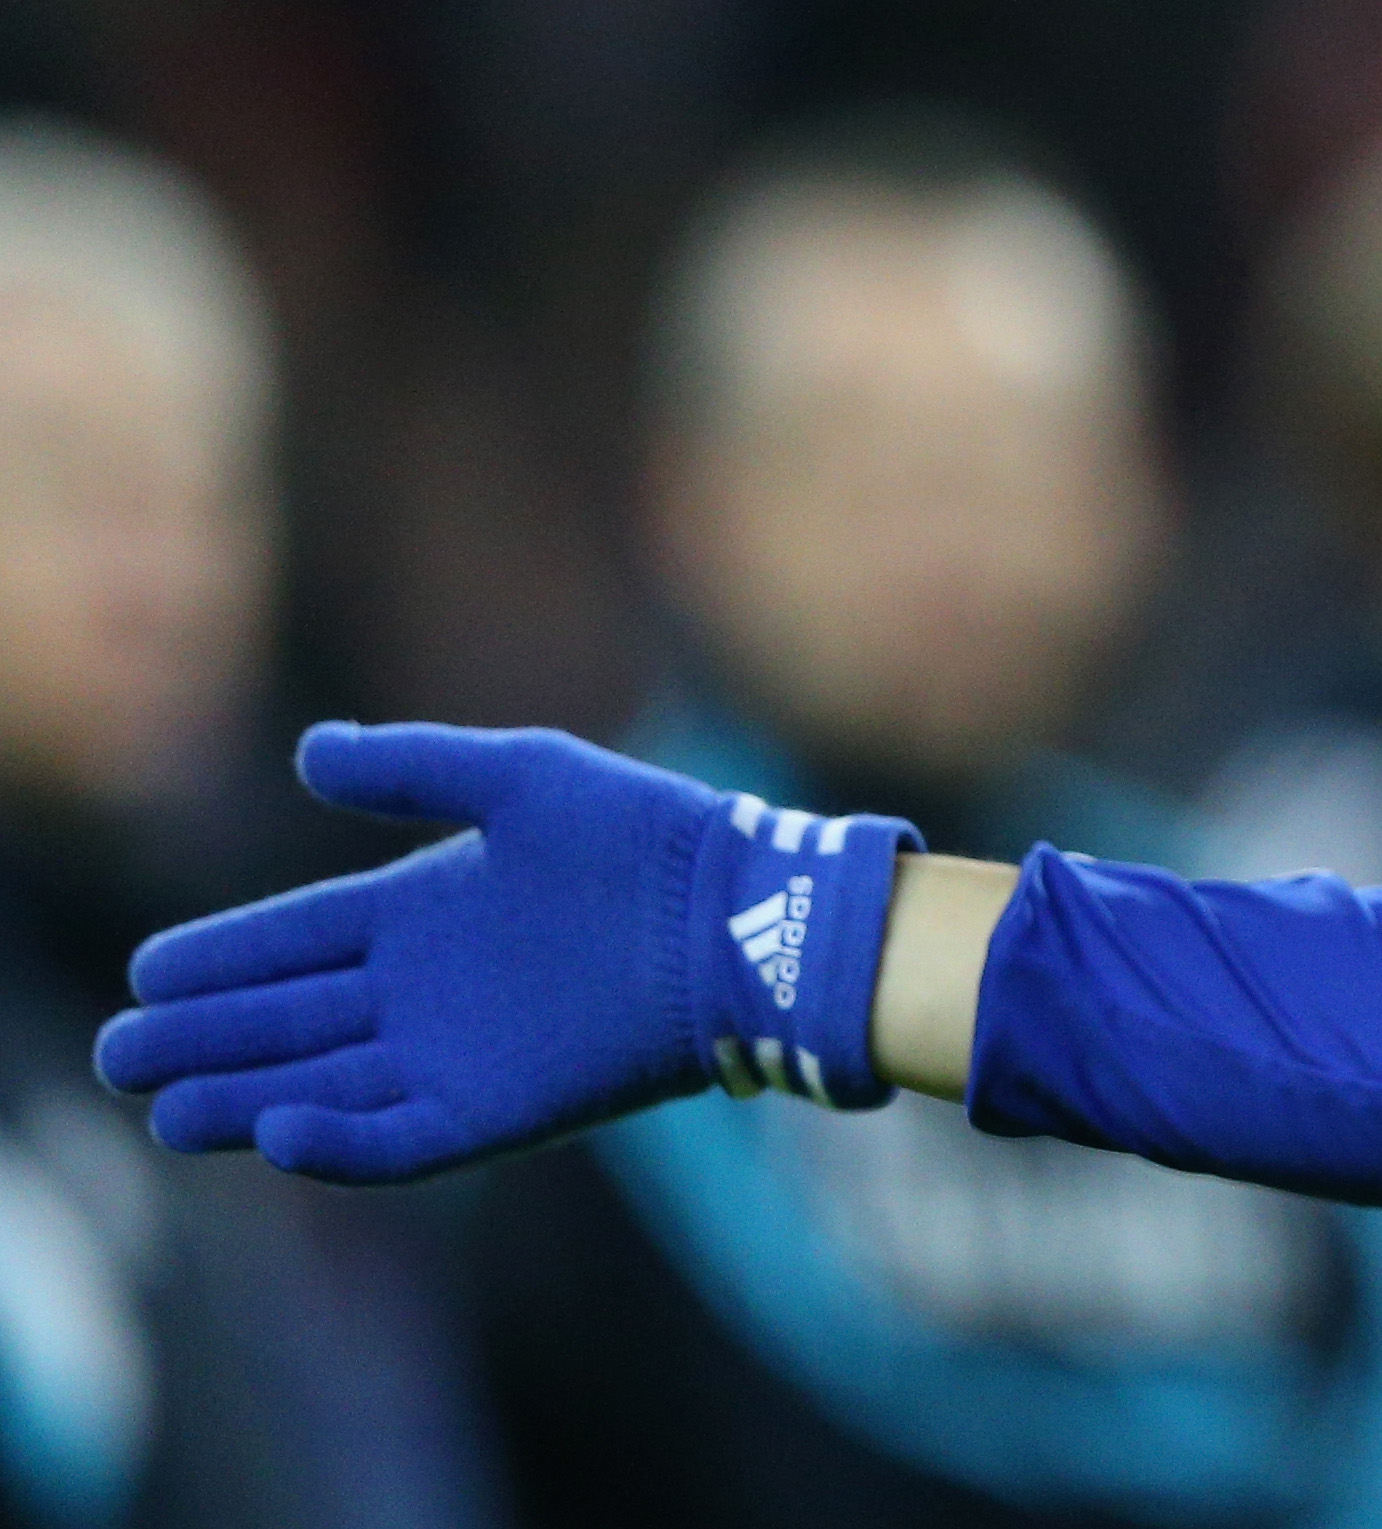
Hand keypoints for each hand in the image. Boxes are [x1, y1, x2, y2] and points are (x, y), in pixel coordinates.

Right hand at [94, 722, 915, 1183]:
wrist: (745, 918)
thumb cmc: (650, 837)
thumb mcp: (525, 778)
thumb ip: (416, 767)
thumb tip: (307, 754)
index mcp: (425, 911)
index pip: (298, 940)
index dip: (224, 956)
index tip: (149, 970)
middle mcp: (427, 991)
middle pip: (289, 1021)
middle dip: (207, 1037)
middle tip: (122, 1054)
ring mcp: (457, 1055)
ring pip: (321, 1086)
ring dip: (246, 1096)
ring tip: (166, 1108)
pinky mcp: (498, 1111)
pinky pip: (397, 1140)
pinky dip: (336, 1143)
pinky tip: (276, 1130)